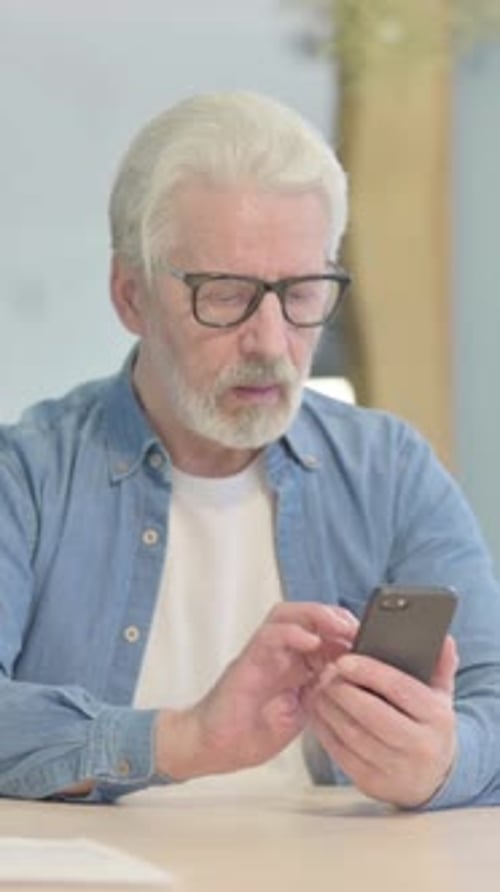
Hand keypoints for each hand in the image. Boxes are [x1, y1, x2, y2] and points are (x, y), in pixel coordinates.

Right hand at [155, 602, 357, 779]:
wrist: (213, 747)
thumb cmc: (252, 732)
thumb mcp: (301, 712)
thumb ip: (321, 692)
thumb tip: (353, 679)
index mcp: (294, 663)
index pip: (321, 632)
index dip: (345, 631)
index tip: (370, 638)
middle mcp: (278, 652)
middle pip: (306, 616)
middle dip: (334, 616)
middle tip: (358, 627)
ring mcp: (261, 654)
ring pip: (287, 615)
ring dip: (316, 615)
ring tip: (338, 625)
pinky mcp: (247, 661)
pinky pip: (268, 636)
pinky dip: (291, 634)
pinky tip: (311, 641)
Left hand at [303, 635, 457, 807]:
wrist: (433, 780)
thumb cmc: (429, 727)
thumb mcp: (441, 696)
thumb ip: (440, 665)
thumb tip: (443, 640)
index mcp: (437, 718)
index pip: (400, 689)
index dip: (369, 672)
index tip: (344, 660)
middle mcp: (419, 745)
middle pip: (371, 714)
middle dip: (343, 690)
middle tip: (326, 672)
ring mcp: (395, 768)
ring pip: (351, 734)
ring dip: (329, 708)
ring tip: (319, 688)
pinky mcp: (372, 783)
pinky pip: (340, 753)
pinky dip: (325, 729)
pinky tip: (319, 712)